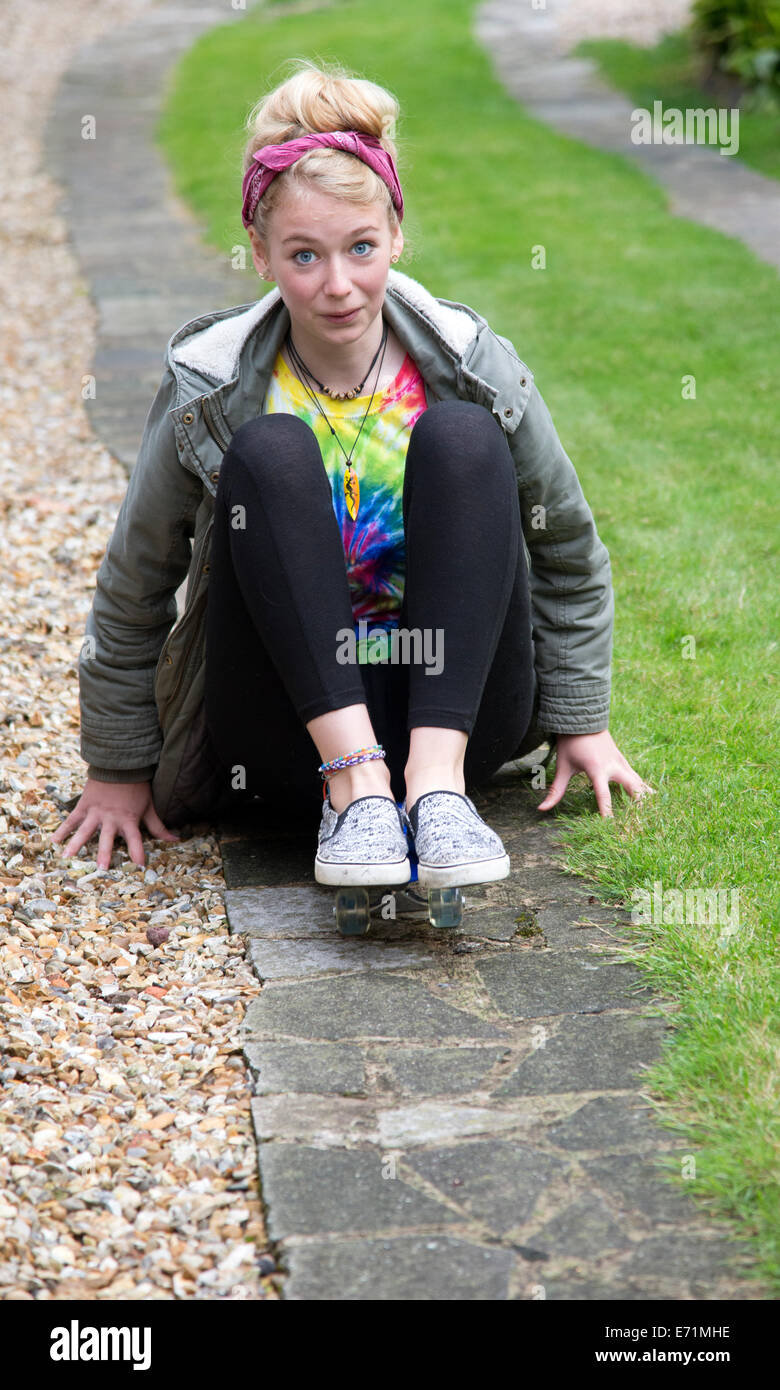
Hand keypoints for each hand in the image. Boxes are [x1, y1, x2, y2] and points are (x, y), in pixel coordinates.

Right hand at [51, 778, 179, 868]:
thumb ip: (158, 826)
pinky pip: (72, 819)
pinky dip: (63, 829)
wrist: (120, 764)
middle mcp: (112, 817)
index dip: (138, 851)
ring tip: (68, 857)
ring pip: (85, 830)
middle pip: (108, 838)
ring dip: (76, 843)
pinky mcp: (85, 805)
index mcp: (129, 819)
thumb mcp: (149, 807)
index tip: (140, 865)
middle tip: (101, 868)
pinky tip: (54, 840)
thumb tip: (176, 840)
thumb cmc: (137, 787)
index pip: (136, 839)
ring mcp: (96, 811)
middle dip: (105, 853)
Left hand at [536, 730, 654, 818]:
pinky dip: (641, 788)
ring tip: (651, 814)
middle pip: (633, 787)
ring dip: (644, 797)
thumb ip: (555, 790)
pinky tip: (648, 799)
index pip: (604, 795)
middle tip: (641, 822)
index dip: (607, 812)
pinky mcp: (623, 759)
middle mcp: (613, 765)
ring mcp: (621, 761)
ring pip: (638, 781)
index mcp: (597, 768)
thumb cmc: (571, 742)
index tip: (611, 826)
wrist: (582, 718)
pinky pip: (635, 776)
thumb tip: (541, 808)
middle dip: (639, 804)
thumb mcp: (562, 766)